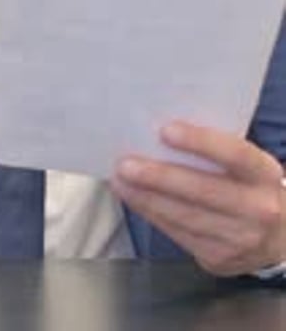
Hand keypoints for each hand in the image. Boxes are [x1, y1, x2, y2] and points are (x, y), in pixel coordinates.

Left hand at [110, 121, 285, 276]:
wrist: (280, 237)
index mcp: (264, 173)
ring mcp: (240, 238)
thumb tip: (161, 133)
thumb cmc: (250, 187)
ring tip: (121, 180)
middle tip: (127, 164)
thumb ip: (216, 149)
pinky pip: (179, 235)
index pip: (234, 153)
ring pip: (185, 216)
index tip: (166, 130)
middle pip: (203, 191)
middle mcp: (258, 208)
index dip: (200, 142)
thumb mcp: (247, 165)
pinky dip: (152, 215)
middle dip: (160, 177)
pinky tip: (135, 200)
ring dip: (147, 198)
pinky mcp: (220, 259)